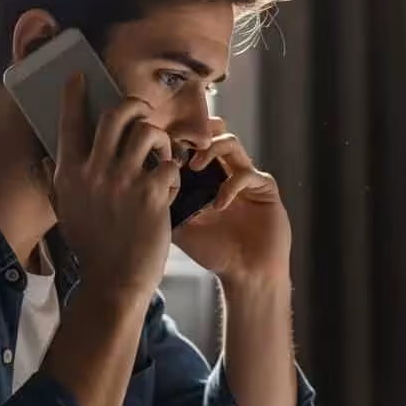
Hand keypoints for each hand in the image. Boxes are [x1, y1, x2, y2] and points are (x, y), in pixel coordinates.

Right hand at [51, 74, 179, 301]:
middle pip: (116, 114)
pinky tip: (172, 185)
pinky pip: (169, 165)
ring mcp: (124, 181)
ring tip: (161, 155)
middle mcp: (95, 171)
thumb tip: (43, 161)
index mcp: (70, 173)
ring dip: (159, 139)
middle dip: (133, 106)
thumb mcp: (65, 212)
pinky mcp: (152, 194)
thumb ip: (55, 183)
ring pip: (147, 132)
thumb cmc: (92, 248)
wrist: (115, 280)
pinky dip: (174, 171)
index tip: (78, 76)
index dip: (73, 95)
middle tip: (142, 114)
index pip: (69, 123)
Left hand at [172, 119, 291, 284]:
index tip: (161, 145)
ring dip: (211, 150)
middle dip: (197, 133)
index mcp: (207, 177)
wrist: (247, 274)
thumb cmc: (215, 253)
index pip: (193, 144)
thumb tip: (139, 184)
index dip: (179, 139)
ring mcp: (247, 178)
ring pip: (231, 143)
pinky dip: (230, 185)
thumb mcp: (180, 227)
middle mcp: (227, 172)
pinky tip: (219, 205)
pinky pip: (246, 174)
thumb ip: (166, 204)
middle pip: (214, 132)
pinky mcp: (265, 187)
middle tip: (181, 146)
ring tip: (196, 168)